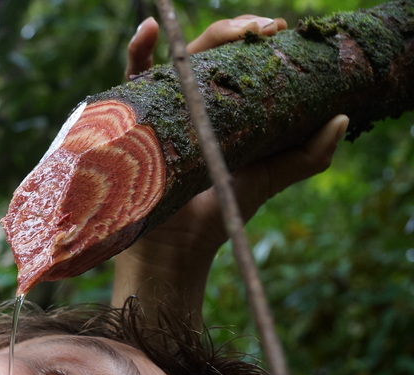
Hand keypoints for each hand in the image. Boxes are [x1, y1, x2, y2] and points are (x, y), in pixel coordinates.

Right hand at [112, 15, 348, 318]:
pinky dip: (137, 51)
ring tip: (228, 30)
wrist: (179, 248)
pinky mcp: (135, 120)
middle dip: (238, 31)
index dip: (257, 39)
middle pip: (210, 50)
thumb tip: (341, 117)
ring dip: (199, 34)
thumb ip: (308, 154)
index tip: (279, 31)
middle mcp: (192, 102)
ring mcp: (162, 108)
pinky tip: (149, 30)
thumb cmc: (221, 213)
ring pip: (177, 56)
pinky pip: (131, 80)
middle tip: (265, 29)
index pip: (239, 60)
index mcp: (225, 108)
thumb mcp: (272, 177)